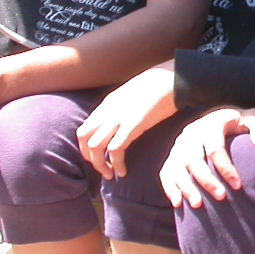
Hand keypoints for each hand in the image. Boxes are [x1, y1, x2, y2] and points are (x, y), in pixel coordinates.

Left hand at [77, 62, 176, 179]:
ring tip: (111, 174)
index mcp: (107, 105)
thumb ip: (123, 108)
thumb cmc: (158, 88)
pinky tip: (123, 171)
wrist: (171, 79)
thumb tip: (123, 122)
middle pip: (83, 138)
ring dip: (99, 165)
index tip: (100, 158)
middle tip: (103, 168)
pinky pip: (115, 150)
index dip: (87, 148)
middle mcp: (108, 111)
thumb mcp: (133, 96)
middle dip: (89, 157)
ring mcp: (119, 118)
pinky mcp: (133, 125)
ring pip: (94, 146)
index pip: (85, 130)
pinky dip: (116, 164)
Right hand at [159, 107, 254, 208]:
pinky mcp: (173, 156)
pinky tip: (178, 204)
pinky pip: (166, 173)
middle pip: (193, 160)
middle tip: (222, 197)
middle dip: (206, 180)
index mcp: (211, 124)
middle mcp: (191, 133)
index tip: (239, 186)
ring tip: (198, 204)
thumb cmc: (242, 124)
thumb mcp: (254, 119)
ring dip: (186, 187)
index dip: (226, 169)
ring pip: (177, 167)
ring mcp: (179, 145)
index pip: (215, 149)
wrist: (222, 120)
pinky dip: (170, 188)